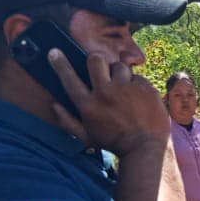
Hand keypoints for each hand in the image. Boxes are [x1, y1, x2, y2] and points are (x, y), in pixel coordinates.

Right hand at [46, 48, 168, 155]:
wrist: (145, 148)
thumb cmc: (114, 143)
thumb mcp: (87, 137)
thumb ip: (68, 121)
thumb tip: (54, 105)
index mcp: (88, 105)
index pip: (69, 78)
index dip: (60, 63)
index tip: (54, 52)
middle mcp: (105, 93)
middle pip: (95, 60)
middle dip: (96, 60)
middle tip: (101, 68)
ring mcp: (126, 89)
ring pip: (119, 66)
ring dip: (119, 74)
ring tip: (124, 89)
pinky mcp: (144, 87)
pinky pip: (137, 77)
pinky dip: (137, 85)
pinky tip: (139, 99)